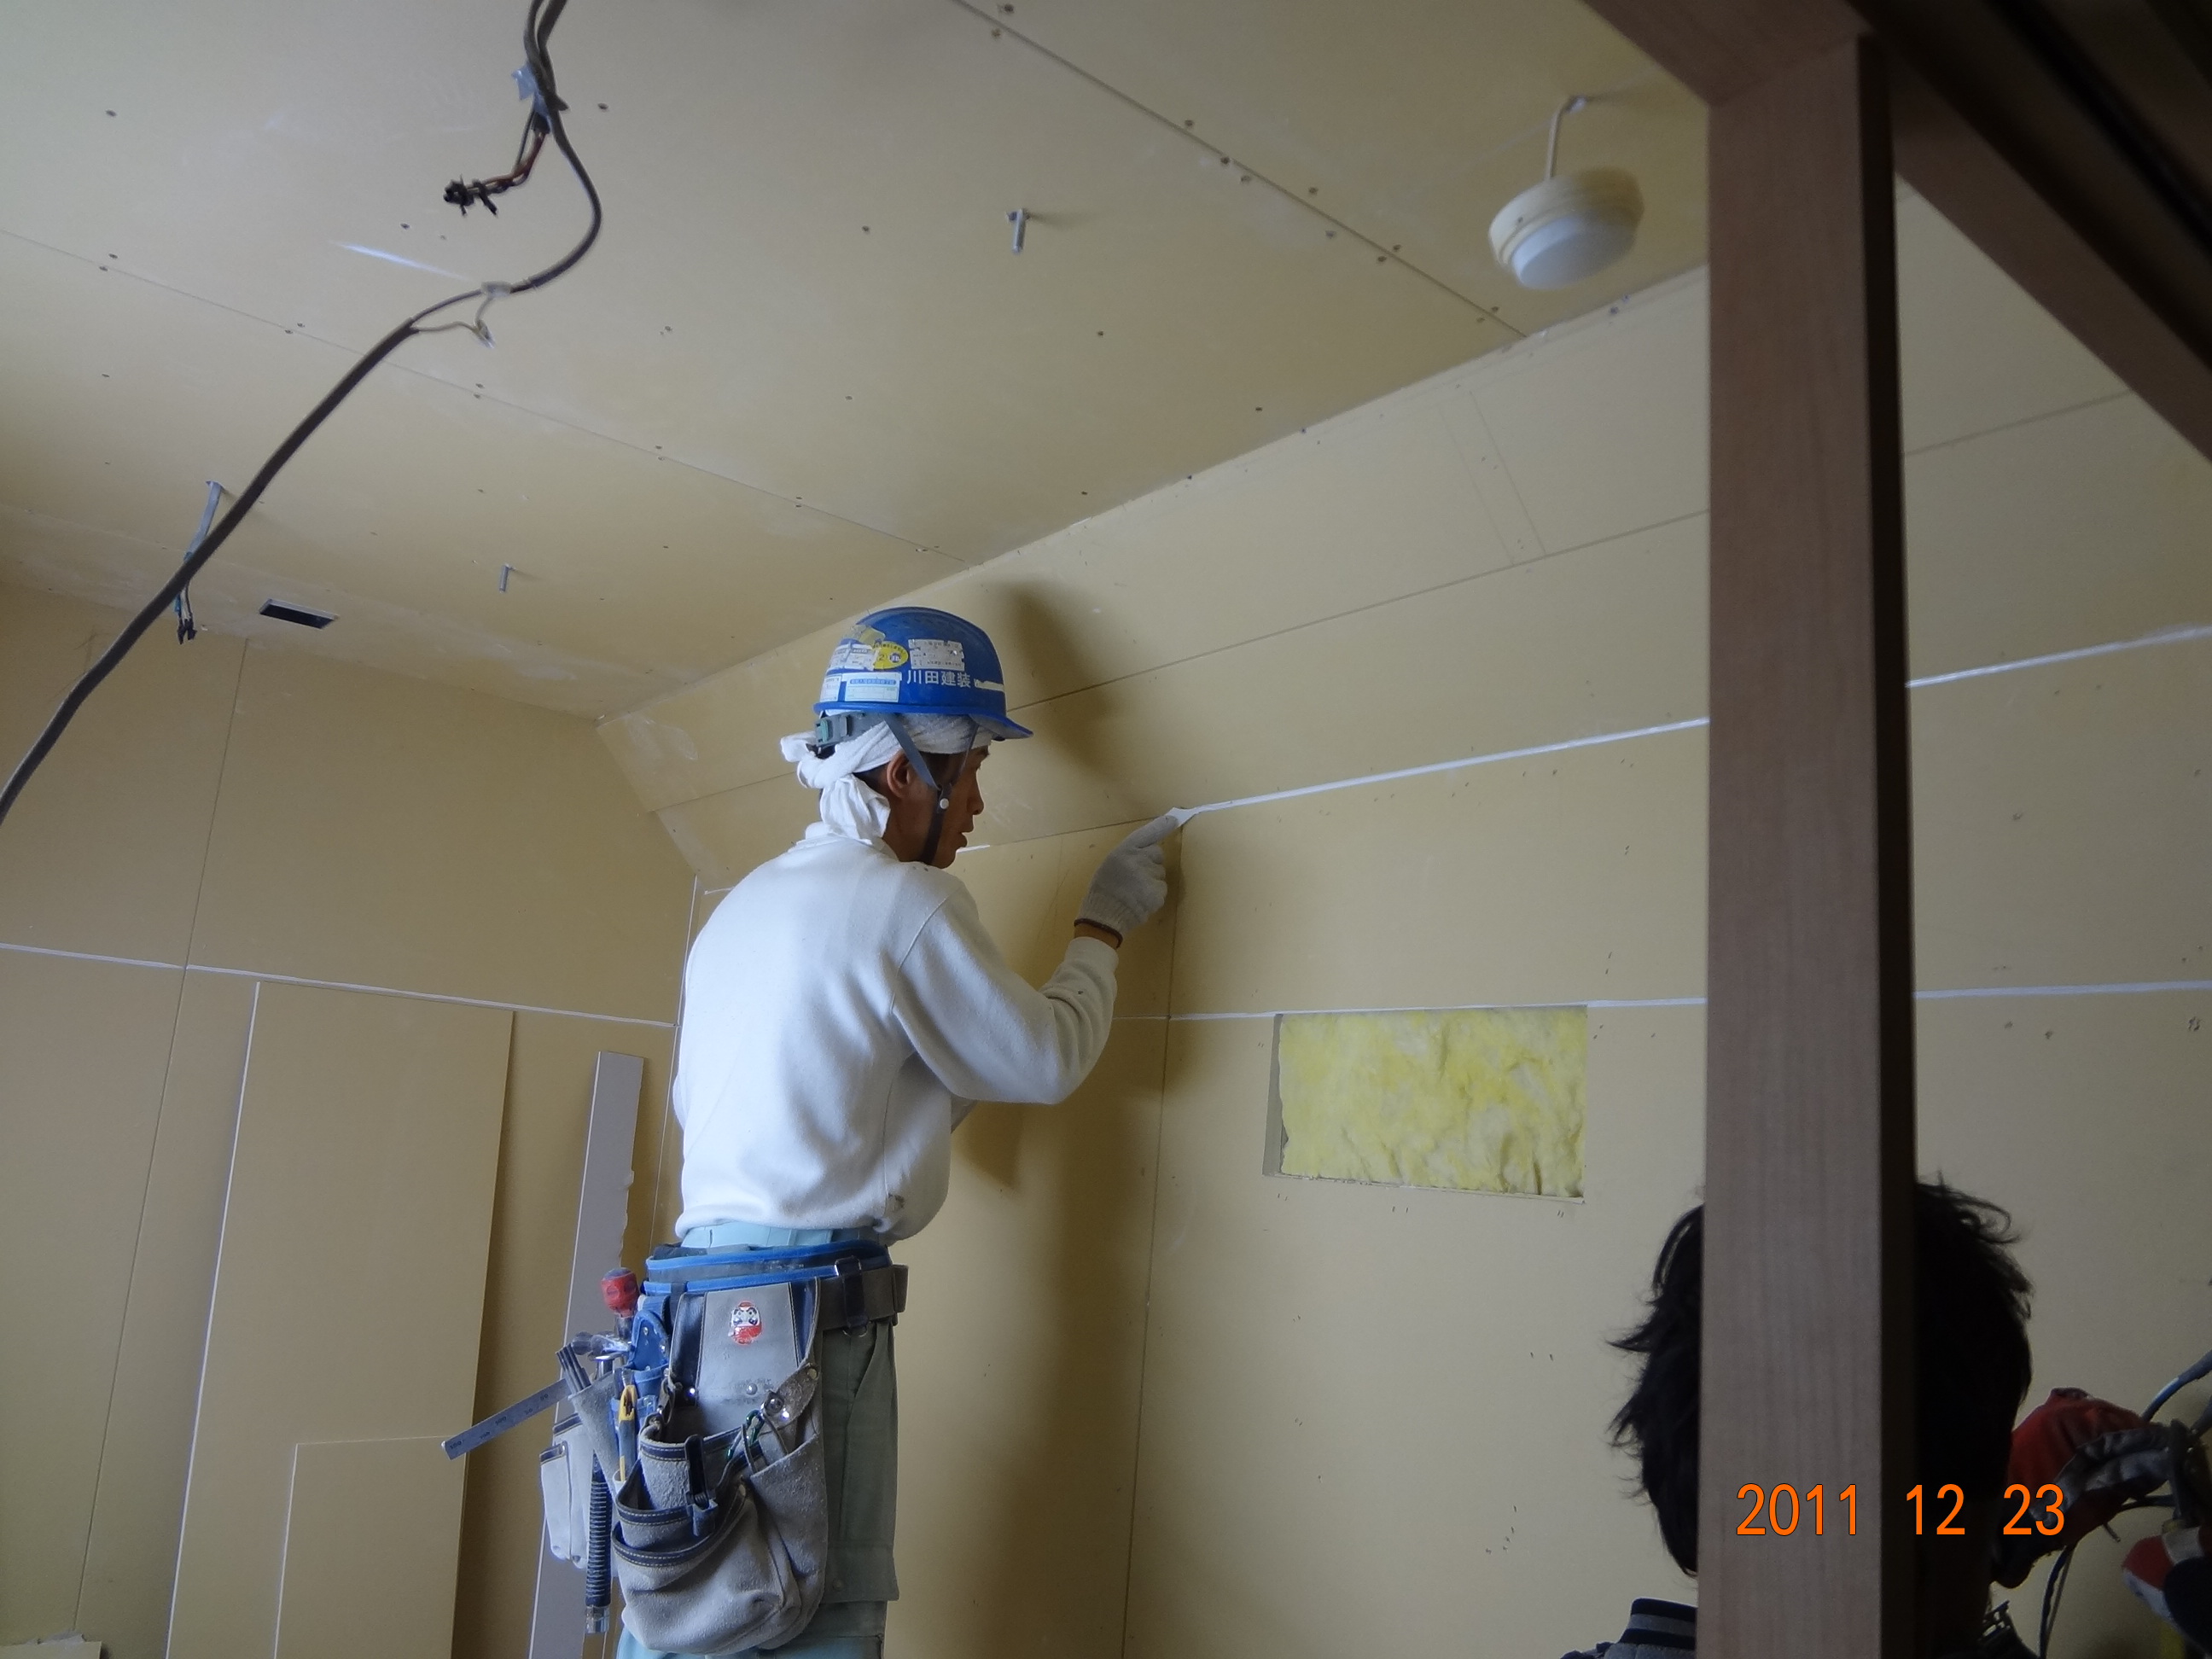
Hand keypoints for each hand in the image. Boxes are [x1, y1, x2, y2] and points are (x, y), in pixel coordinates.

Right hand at [1077, 813, 1180, 938]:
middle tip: (1137, 877)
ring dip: (1152, 881)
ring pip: (1160, 874)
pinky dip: (1154, 896)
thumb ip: (1128, 856)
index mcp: (1123, 851)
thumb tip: (1147, 851)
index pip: (1146, 833)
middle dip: (1152, 863)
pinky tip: (1140, 901)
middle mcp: (1138, 860)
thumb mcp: (1110, 865)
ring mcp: (1149, 876)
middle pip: (1158, 854)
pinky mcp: (1157, 893)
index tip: (1173, 819)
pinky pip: (1161, 889)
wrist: (1103, 918)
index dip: (1161, 826)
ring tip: (1135, 892)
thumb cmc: (1102, 891)